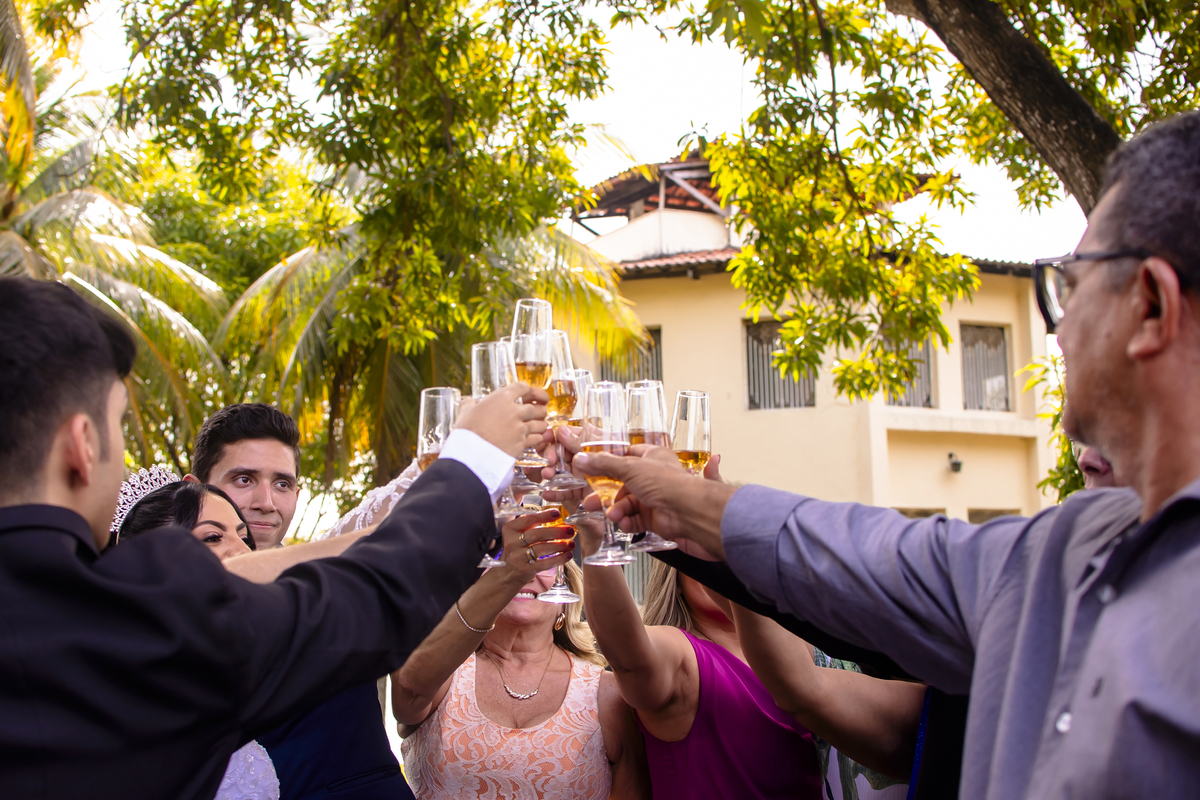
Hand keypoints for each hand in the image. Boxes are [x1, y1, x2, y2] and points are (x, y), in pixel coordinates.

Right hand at [456, 383, 548, 457]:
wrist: (471, 454)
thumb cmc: (467, 432)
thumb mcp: (465, 413)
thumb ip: (469, 405)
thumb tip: (468, 402)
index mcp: (502, 398)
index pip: (523, 387)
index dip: (530, 391)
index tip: (533, 395)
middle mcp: (514, 411)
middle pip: (536, 408)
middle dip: (539, 410)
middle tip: (538, 412)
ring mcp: (520, 428)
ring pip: (541, 424)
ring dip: (541, 425)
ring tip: (538, 426)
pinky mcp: (523, 443)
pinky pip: (538, 439)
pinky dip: (538, 438)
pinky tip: (535, 439)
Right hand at [497, 508, 574, 581]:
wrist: (506, 574)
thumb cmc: (517, 551)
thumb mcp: (518, 536)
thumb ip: (531, 526)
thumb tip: (555, 518)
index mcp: (510, 530)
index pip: (528, 520)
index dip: (544, 516)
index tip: (557, 513)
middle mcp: (511, 542)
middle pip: (536, 534)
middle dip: (555, 531)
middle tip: (569, 530)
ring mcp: (517, 557)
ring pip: (541, 548)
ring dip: (559, 545)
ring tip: (571, 543)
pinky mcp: (525, 570)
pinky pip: (545, 563)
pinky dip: (558, 559)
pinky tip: (567, 555)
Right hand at [572, 445, 735, 559]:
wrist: (688, 512)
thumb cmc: (667, 483)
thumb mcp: (630, 467)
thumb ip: (603, 464)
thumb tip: (580, 459)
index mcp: (652, 457)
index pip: (627, 455)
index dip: (610, 461)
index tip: (592, 467)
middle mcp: (654, 477)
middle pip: (623, 484)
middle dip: (606, 494)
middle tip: (591, 500)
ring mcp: (655, 498)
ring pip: (627, 504)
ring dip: (617, 511)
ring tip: (611, 516)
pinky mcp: (656, 518)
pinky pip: (635, 520)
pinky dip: (628, 523)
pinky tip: (623, 524)